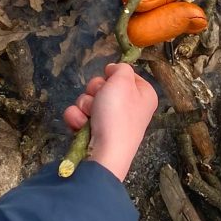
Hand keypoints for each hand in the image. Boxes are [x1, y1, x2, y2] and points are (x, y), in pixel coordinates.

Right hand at [63, 62, 157, 180]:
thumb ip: (120, 68)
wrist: (105, 152)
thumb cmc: (118, 114)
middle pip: (104, 86)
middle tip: (98, 99)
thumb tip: (114, 70)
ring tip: (88, 116)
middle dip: (94, 91)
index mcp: (144, 95)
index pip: (126, 75)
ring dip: (84, 105)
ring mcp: (112, 121)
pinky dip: (77, 118)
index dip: (113, 75)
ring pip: (89, 100)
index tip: (109, 78)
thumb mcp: (123, 80)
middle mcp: (130, 107)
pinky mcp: (96, 132)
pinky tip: (80, 125)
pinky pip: (81, 115)